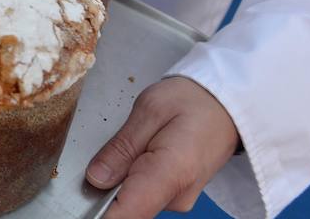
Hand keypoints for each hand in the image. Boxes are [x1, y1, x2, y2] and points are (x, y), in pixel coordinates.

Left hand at [86, 77, 238, 217]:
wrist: (227, 106)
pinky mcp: (173, 197)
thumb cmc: (193, 101)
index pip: (128, 213)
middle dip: (104, 187)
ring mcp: (177, 200)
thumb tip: (95, 179)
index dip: (99, 211)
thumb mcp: (149, 110)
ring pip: (132, 201)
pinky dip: (130, 179)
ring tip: (133, 143)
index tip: (82, 202)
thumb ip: (121, 147)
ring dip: (118, 180)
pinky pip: (142, 195)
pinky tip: (139, 153)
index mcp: (172, 173)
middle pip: (126, 208)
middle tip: (114, 149)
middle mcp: (177, 196)